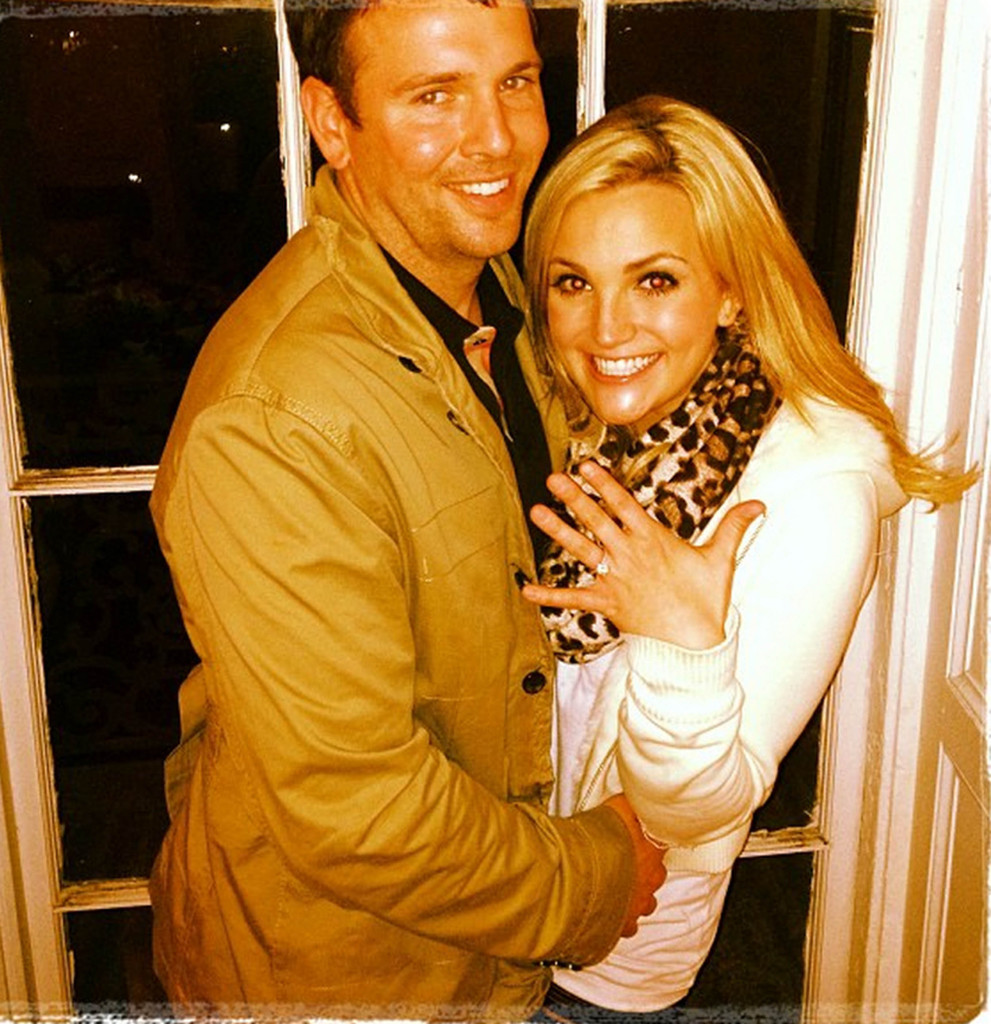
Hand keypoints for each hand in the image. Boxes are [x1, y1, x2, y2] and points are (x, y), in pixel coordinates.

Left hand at [523, 462, 764, 649]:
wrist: (694, 644)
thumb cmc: (707, 601)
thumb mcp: (721, 559)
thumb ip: (735, 526)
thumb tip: (761, 503)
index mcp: (653, 540)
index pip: (624, 504)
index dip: (604, 483)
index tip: (585, 465)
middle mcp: (629, 555)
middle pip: (597, 520)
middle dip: (575, 498)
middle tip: (553, 478)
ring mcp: (615, 579)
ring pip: (581, 549)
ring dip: (557, 531)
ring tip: (536, 511)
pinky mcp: (607, 604)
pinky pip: (574, 599)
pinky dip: (550, 596)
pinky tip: (525, 590)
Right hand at [603, 793, 666, 937]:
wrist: (580, 872)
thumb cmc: (598, 838)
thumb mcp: (617, 807)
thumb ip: (630, 804)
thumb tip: (637, 794)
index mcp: (654, 849)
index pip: (663, 844)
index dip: (651, 843)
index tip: (640, 841)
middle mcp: (651, 879)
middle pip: (655, 876)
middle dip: (643, 872)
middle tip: (625, 863)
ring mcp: (638, 905)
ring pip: (644, 903)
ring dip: (634, 896)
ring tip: (616, 888)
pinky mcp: (621, 926)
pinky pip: (625, 926)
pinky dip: (618, 920)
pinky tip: (607, 912)